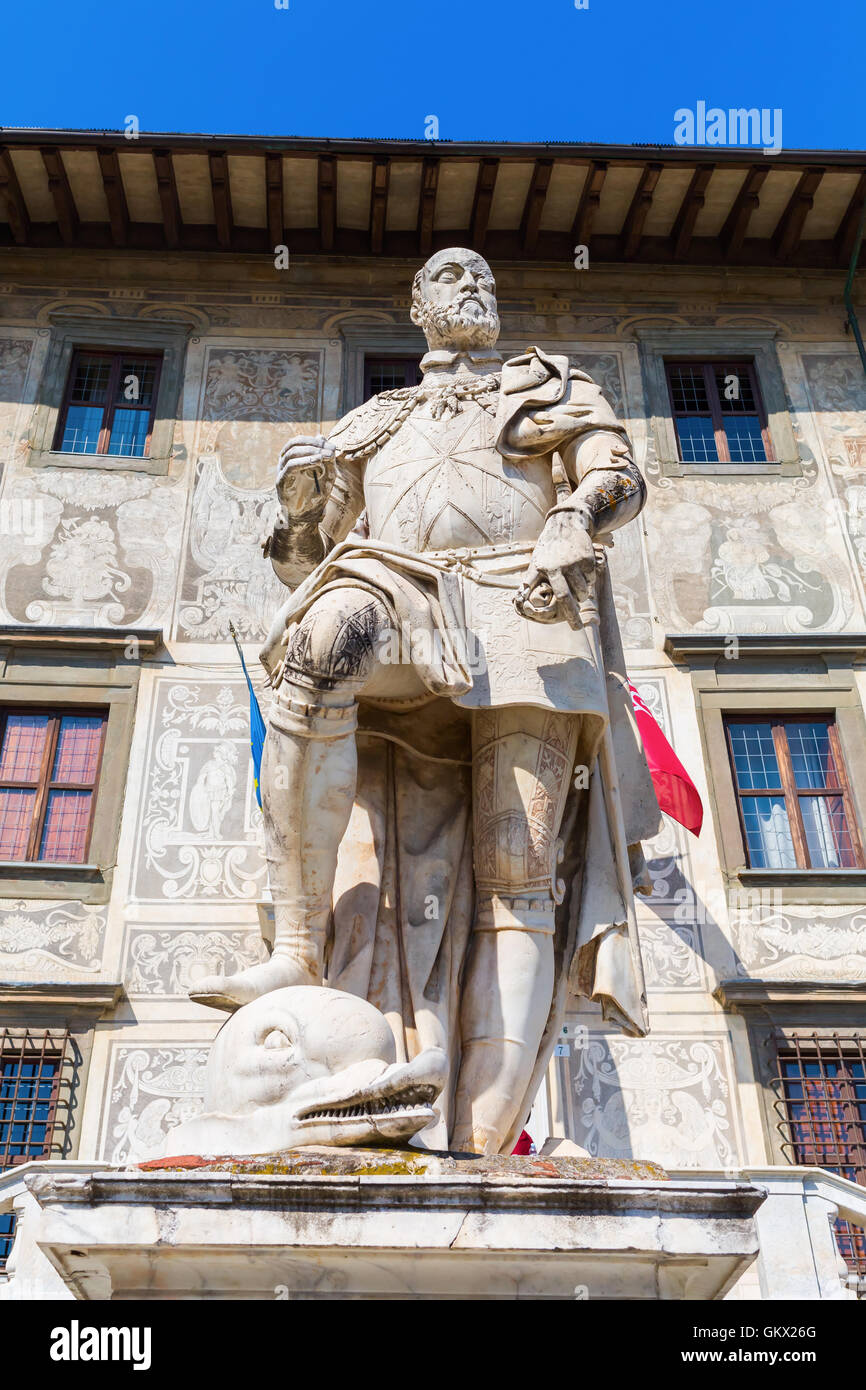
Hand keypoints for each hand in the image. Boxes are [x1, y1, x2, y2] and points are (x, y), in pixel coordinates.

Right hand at [276, 434, 335, 516]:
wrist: (306, 517)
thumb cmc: (315, 495)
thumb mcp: (326, 474)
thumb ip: (325, 456)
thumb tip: (322, 436)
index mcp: (293, 458)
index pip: (299, 441)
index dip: (314, 440)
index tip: (331, 446)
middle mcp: (284, 463)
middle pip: (294, 444)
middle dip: (313, 444)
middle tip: (329, 449)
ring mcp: (281, 472)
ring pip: (291, 453)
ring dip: (310, 451)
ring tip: (324, 455)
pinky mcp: (281, 482)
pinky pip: (289, 467)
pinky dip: (303, 461)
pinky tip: (317, 462)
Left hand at [515, 509, 596, 628]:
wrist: (565, 524)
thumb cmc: (548, 549)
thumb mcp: (535, 563)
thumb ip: (529, 582)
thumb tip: (518, 599)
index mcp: (544, 568)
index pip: (551, 594)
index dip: (551, 608)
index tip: (559, 623)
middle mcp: (559, 566)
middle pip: (568, 597)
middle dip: (573, 616)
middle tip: (577, 628)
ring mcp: (575, 562)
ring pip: (582, 590)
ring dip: (581, 595)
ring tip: (576, 589)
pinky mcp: (587, 559)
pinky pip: (590, 580)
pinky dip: (587, 582)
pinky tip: (581, 572)